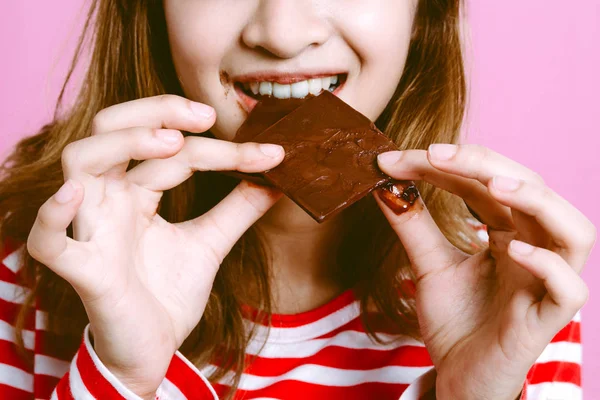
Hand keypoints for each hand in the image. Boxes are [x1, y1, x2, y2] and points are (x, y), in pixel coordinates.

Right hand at [26, 95, 284, 397]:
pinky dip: (54, 214)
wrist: (153, 349)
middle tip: (208, 116)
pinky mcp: (82, 270)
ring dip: (123, 143)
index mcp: (136, 191)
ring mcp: (92, 230)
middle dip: (157, 112)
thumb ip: (238, 209)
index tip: (271, 154)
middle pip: (113, 130)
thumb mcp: (211, 243)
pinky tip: (76, 193)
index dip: (222, 147)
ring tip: (171, 142)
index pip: (173, 150)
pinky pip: (47, 240)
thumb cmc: (168, 292)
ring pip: (80, 162)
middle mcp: (109, 199)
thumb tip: (277, 179)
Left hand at [376, 144, 594, 399]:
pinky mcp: (548, 318)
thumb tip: (385, 184)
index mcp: (508, 232)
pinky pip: (569, 287)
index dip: (445, 165)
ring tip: (492, 186)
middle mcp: (534, 248)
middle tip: (434, 154)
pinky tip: (512, 250)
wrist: (458, 376)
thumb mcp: (428, 265)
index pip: (485, 183)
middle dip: (485, 165)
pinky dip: (546, 264)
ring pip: (572, 230)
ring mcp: (546, 282)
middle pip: (531, 190)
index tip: (394, 159)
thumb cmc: (455, 320)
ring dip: (535, 200)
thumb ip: (413, 226)